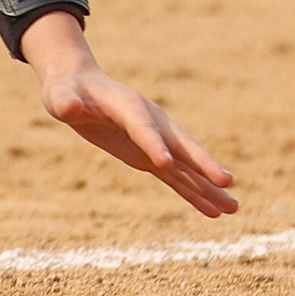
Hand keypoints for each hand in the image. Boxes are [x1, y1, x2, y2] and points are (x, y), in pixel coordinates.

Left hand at [22, 11, 238, 217]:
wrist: (79, 84)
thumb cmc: (67, 90)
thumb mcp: (60, 95)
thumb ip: (65, 101)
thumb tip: (67, 107)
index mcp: (129, 106)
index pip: (143, 127)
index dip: (154, 143)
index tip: (167, 164)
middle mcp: (150, 123)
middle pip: (181, 145)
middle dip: (203, 164)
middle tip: (228, 182)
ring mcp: (155, 140)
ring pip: (186, 166)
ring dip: (208, 186)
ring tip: (233, 209)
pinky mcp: (150, 156)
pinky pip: (176, 177)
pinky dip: (194, 193)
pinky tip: (213, 211)